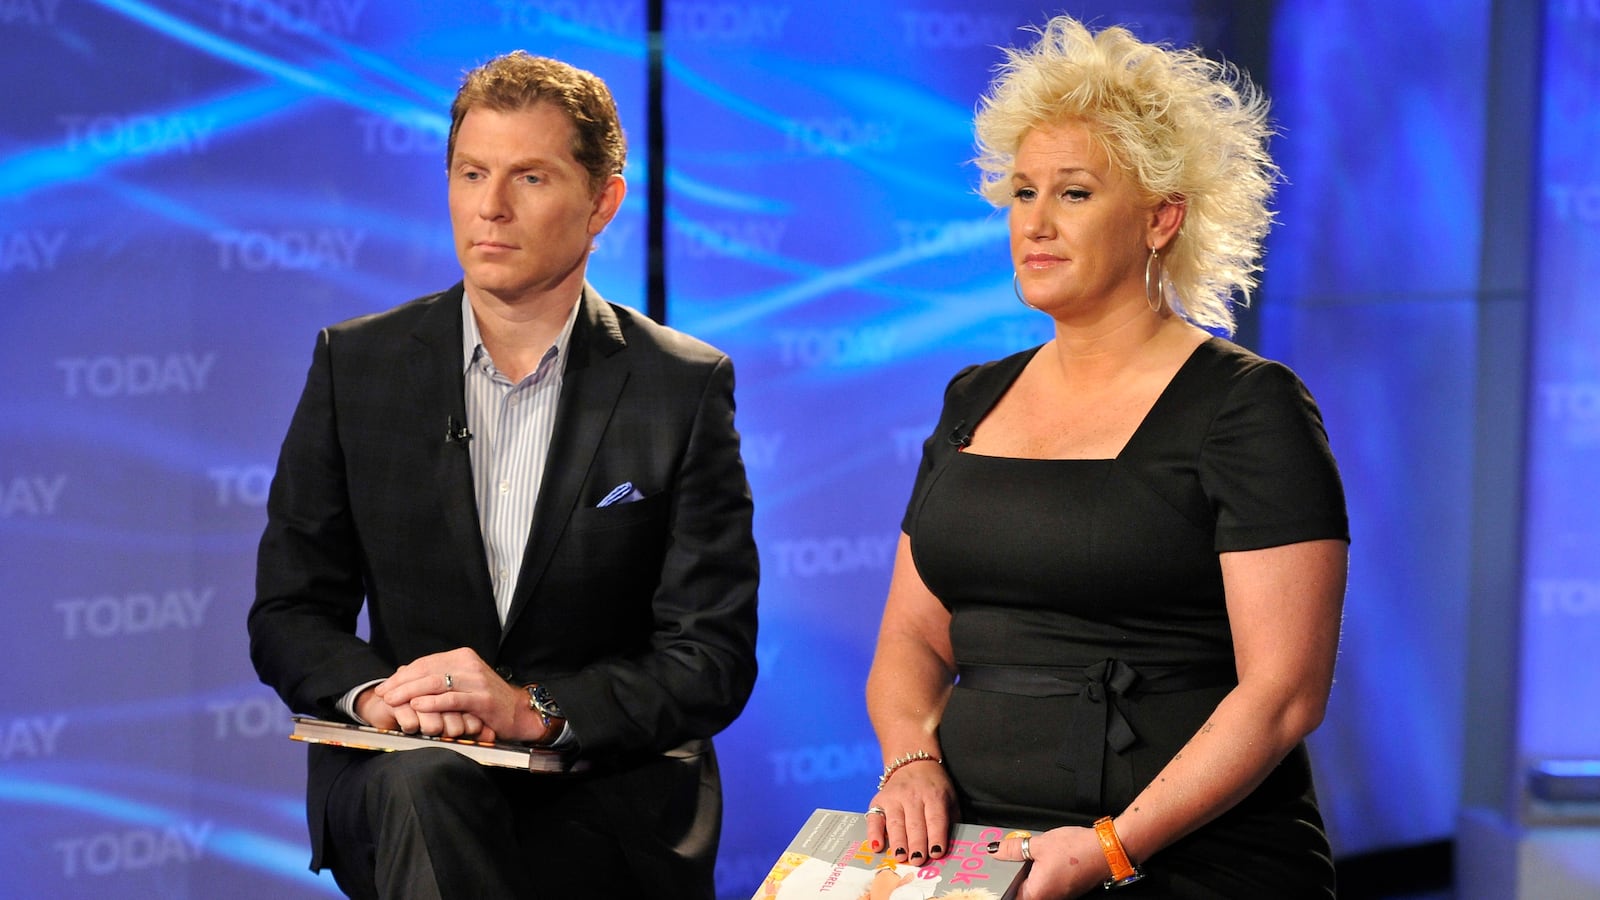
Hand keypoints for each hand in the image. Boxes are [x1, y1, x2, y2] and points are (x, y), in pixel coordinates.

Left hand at [374, 648, 525, 741]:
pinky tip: (417, 706)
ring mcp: (477, 680)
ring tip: (393, 700)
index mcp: (462, 657)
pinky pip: (452, 699)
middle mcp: (469, 664)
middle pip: (427, 671)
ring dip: (410, 692)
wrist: (519, 713)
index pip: (425, 663)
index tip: (384, 687)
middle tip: (383, 694)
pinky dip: (432, 702)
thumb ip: (438, 679)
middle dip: (401, 683)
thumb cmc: (486, 701)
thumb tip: (405, 677)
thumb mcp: (462, 684)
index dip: (402, 675)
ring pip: (436, 683)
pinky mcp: (482, 699)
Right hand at [864, 759, 953, 866]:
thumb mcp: (949, 798)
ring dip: (898, 842)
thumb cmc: (934, 788)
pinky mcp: (879, 800)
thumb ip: (951, 820)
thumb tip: (953, 847)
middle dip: (916, 844)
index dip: (936, 836)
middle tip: (918, 861)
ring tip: (901, 858)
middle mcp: (912, 795)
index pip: (935, 819)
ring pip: (895, 823)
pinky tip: (876, 846)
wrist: (913, 763)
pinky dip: (873, 833)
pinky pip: (874, 818)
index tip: (936, 853)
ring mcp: (894, 797)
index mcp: (934, 795)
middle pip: (915, 823)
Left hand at [991, 826, 1110, 899]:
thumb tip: (995, 850)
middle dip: (1014, 882)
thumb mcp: (1039, 844)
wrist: (1107, 850)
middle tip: (1007, 866)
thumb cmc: (1076, 849)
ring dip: (1027, 879)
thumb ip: (1014, 849)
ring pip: (1035, 891)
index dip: (1003, 890)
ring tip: (1022, 862)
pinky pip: (1047, 888)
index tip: (994, 882)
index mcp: (1036, 894)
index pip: (1011, 899)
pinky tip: (1039, 863)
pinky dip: (1040, 877)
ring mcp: (1059, 897)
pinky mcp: (1067, 891)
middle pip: (1022, 896)